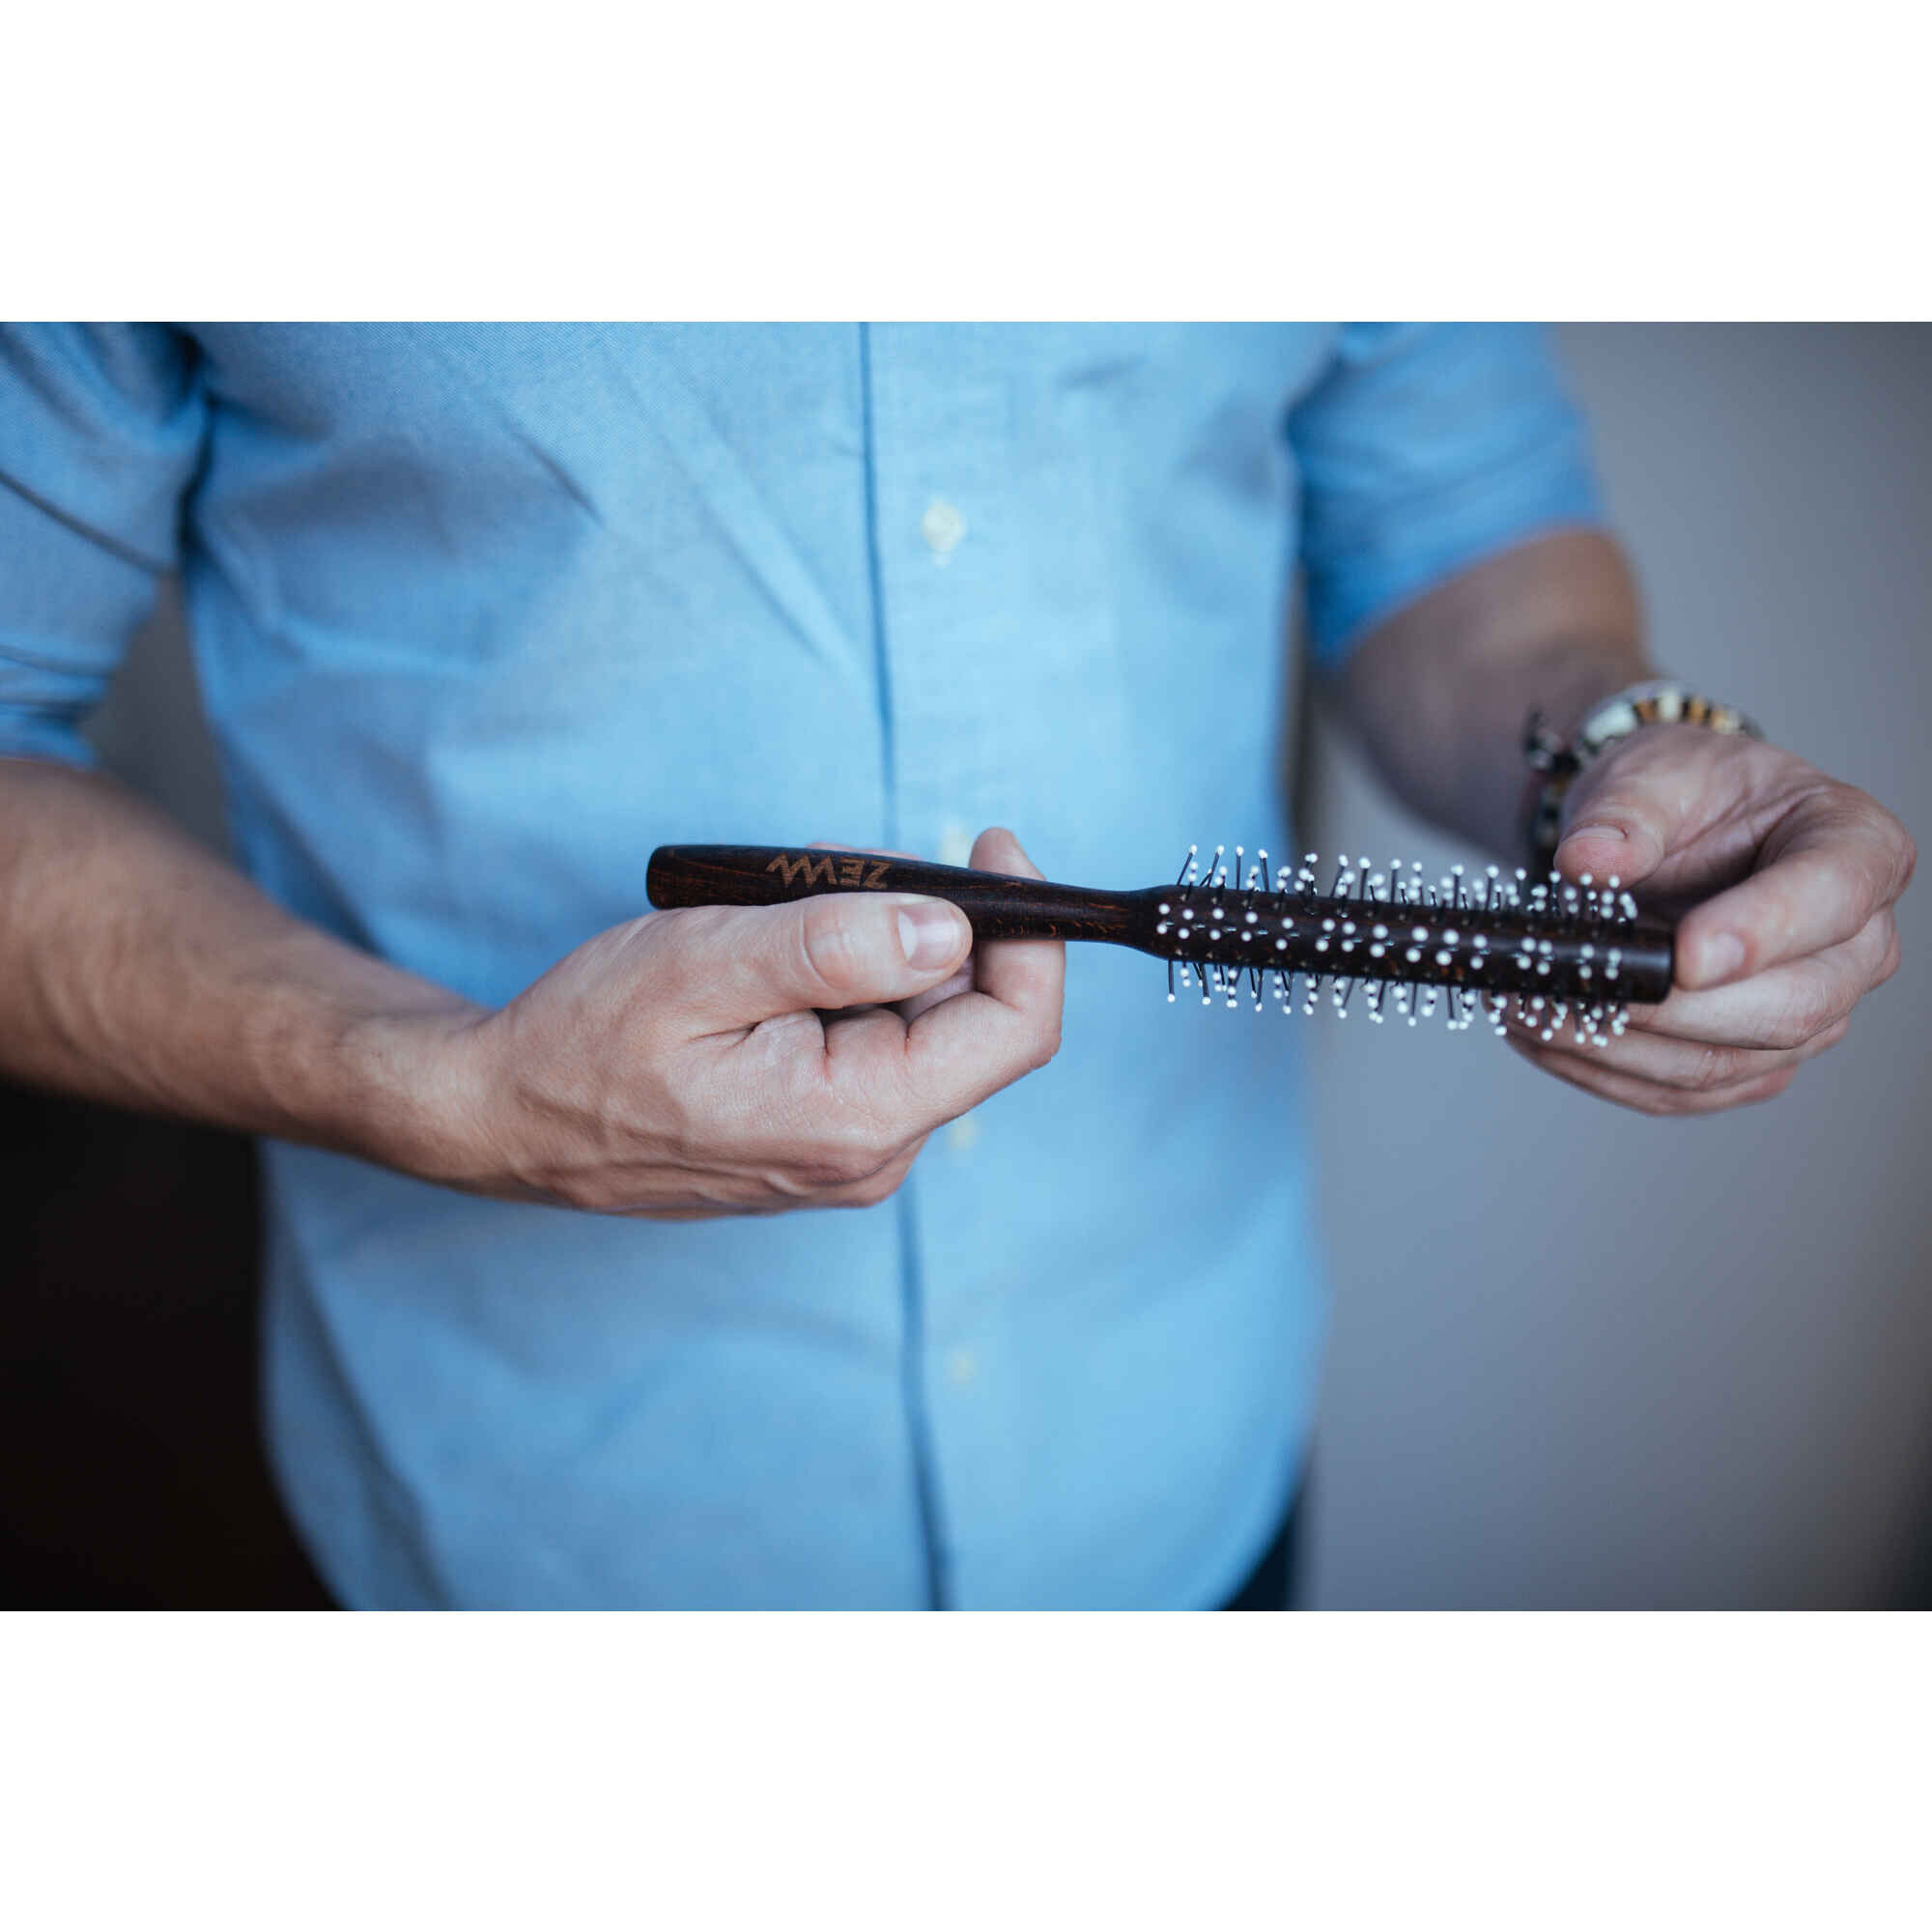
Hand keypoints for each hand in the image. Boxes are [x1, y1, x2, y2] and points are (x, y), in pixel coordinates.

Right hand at [420, 827, 1062, 1215]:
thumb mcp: (705, 965)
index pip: (1014, 1029)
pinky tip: (777, 954)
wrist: (505, 1115)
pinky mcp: (820, 1136)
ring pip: (918, 1025)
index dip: (1029, 931)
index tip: (991, 845)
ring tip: (783, 908)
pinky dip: (847, 983)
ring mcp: (846, 1151)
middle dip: (930, 923)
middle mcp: (870, 1153)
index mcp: (859, 1119)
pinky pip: (873, 1045)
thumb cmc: (585, 1041)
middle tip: (841, 864)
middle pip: (970, 1019)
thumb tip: (950, 926)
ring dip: (878, 947)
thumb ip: (835, 947)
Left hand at [1504, 724, 1913, 1114]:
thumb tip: (1588, 863)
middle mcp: (1854, 944)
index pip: (1834, 896)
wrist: (1667, 828)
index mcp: (1855, 848)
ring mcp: (1809, 1011)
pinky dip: (1604, 1071)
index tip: (1685, 957)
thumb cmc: (1687, 792)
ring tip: (1530, 1010)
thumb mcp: (1655, 771)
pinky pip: (1682, 1090)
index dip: (1763, 933)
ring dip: (1617, 1049)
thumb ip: (1626, 813)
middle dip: (1670, 1011)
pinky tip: (1541, 1036)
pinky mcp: (1750, 1059)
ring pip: (1724, 1064)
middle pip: (1789, 1006)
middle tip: (1579, 989)